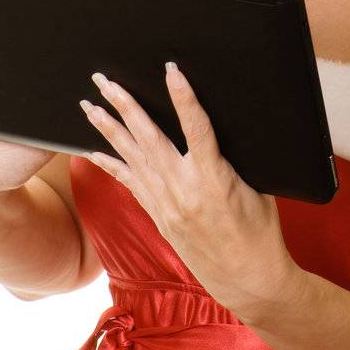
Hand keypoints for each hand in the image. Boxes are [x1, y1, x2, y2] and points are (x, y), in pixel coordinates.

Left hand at [80, 61, 300, 321]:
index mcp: (216, 180)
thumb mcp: (257, 186)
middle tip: (104, 81)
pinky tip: (93, 150)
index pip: (197, 129)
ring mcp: (166, 205)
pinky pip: (130, 183)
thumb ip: (232, 158)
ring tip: (89, 107)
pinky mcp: (159, 216)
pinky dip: (111, 164)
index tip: (171, 71)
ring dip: (109, 130)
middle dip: (125, 106)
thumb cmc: (260, 231)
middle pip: (148, 139)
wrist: (247, 279)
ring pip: (131, 158)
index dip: (184, 98)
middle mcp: (184, 191)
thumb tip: (219, 124)